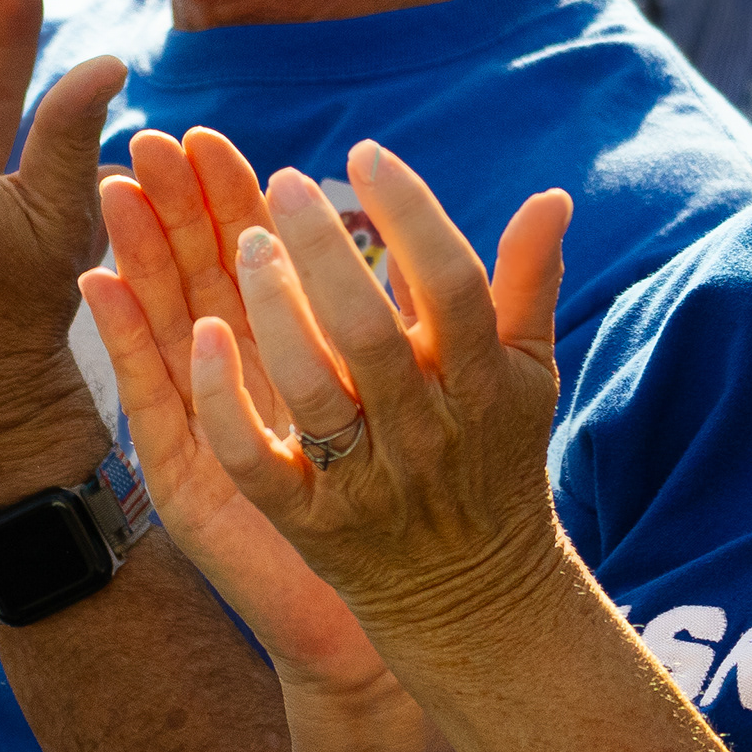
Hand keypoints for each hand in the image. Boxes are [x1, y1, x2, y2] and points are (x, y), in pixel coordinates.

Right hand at [80, 128, 395, 702]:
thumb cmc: (414, 496)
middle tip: (147, 139)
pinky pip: (147, 403)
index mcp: (290, 354)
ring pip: (164, 323)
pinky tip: (102, 288)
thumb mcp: (425, 388)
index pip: (249, 259)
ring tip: (112, 190)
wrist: (419, 603)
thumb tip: (422, 226)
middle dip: (174, 206)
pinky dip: (125, 343)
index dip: (225, 197)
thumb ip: (421, 307)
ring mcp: (211, 428)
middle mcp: (243, 385)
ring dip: (135, 253)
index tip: (207, 135)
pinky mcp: (192, 481)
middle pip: (197, 276)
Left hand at [180, 144, 576, 660]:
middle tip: (284, 180)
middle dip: (322, 252)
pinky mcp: (308, 523)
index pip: (452, 285)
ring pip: (312, 391)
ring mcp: (363, 480)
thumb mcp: (526, 379)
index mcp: (482, 384)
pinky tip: (200, 335)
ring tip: (244, 242)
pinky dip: (224, 400)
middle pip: (370, 332)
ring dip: (273, 312)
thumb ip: (527, 285)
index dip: (411, 214)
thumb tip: (552, 197)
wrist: (476, 599)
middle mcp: (424, 430)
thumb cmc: (495, 462)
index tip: (365, 153)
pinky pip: (256, 461)